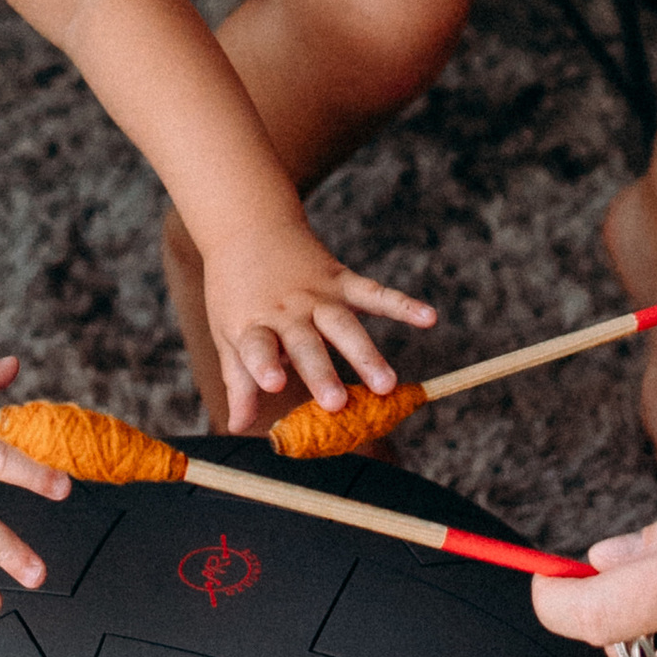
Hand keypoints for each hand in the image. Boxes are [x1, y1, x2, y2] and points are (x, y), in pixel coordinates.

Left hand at [206, 224, 436, 433]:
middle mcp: (287, 311)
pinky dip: (403, 305)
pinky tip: (429, 318)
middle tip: (336, 403)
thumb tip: (236, 428)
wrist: (250, 228)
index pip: (256, 348)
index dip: (263, 366)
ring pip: (344, 325)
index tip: (273, 384)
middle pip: (306, 344)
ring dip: (365, 354)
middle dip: (322, 373)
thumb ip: (239, 381)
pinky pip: (375, 293)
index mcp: (253, 325)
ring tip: (386, 385)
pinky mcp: (341, 281)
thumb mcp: (227, 333)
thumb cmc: (238, 291)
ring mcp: (317, 295)